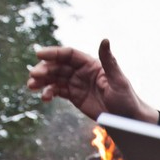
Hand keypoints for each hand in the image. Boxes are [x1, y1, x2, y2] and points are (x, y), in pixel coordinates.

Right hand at [27, 38, 158, 122]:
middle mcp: (82, 71)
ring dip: (42, 81)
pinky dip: (48, 92)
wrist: (127, 119)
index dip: (53, 53)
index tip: (39, 55)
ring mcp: (76, 83)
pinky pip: (57, 91)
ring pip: (54, 78)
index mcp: (91, 64)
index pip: (69, 54)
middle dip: (44, 69)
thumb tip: (105, 39)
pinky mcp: (74, 96)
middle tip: (34, 76)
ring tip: (31, 87)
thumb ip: (109, 61)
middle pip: (58, 66)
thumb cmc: (126, 98)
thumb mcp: (118, 80)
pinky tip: (44, 97)